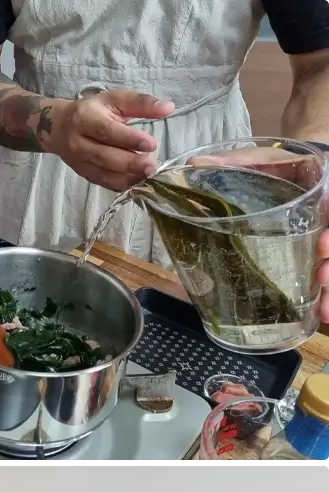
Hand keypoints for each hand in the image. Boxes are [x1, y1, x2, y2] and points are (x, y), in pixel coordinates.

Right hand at [46, 91, 174, 190]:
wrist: (59, 128)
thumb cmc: (92, 111)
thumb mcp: (114, 100)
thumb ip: (140, 103)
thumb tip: (169, 108)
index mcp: (85, 118)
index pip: (107, 131)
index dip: (129, 139)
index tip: (151, 144)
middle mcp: (78, 142)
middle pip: (105, 156)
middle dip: (130, 163)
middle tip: (152, 166)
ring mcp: (78, 161)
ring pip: (103, 173)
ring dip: (127, 177)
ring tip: (147, 176)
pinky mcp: (83, 174)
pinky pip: (102, 182)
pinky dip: (120, 184)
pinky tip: (135, 182)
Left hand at [188, 146, 328, 322]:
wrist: (300, 168)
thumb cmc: (282, 166)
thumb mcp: (264, 160)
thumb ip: (234, 163)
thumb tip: (194, 166)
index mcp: (321, 190)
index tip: (320, 245)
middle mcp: (326, 218)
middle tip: (322, 276)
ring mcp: (322, 239)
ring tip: (324, 309)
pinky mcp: (314, 257)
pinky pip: (324, 279)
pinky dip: (324, 297)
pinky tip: (321, 315)